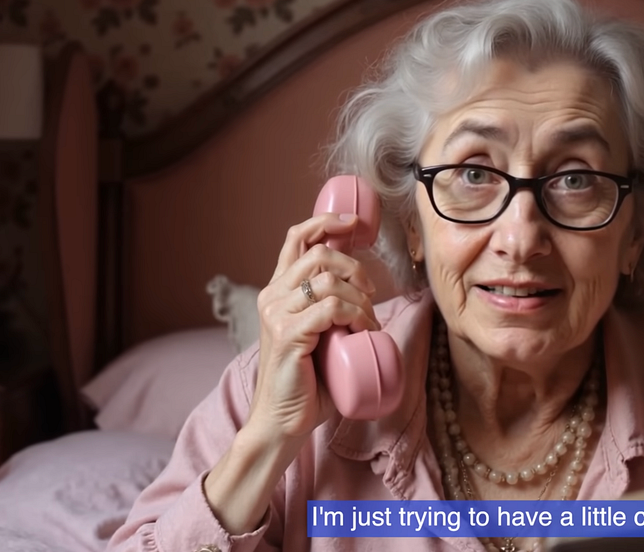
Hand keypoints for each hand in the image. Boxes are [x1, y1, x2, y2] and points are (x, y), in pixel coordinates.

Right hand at [247, 212, 379, 440]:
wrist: (283, 421)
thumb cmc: (308, 381)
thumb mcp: (320, 333)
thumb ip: (329, 308)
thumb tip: (364, 286)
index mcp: (278, 290)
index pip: (296, 238)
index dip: (326, 222)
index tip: (355, 224)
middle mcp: (272, 296)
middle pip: (318, 253)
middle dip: (356, 267)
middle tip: (371, 294)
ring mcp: (277, 314)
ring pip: (329, 280)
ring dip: (361, 298)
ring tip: (368, 322)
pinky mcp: (288, 334)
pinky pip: (332, 308)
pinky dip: (357, 316)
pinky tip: (364, 332)